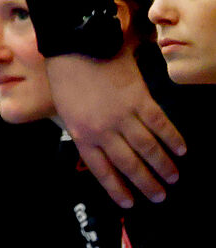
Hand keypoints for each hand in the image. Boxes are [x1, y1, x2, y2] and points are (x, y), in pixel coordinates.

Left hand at [48, 49, 184, 206]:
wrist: (76, 45)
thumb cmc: (67, 76)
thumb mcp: (66, 110)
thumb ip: (83, 132)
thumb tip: (99, 150)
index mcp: (81, 134)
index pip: (102, 170)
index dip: (117, 189)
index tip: (130, 203)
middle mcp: (103, 130)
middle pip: (129, 165)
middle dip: (146, 184)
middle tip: (159, 196)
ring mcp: (123, 116)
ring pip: (148, 149)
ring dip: (163, 166)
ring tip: (173, 176)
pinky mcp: (140, 100)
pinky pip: (161, 125)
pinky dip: (173, 139)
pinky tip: (181, 150)